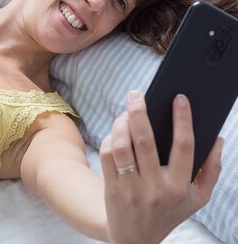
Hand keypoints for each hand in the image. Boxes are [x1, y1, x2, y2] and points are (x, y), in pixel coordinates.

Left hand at [99, 91, 222, 243]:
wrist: (135, 238)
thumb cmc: (169, 211)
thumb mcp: (198, 198)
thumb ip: (212, 169)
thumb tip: (218, 138)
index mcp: (181, 186)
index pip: (184, 146)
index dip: (183, 119)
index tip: (179, 98)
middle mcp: (157, 188)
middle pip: (146, 142)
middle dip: (140, 113)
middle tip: (137, 94)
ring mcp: (132, 189)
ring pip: (122, 147)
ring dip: (121, 124)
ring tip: (125, 112)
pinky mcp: (112, 189)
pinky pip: (107, 156)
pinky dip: (110, 139)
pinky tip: (116, 133)